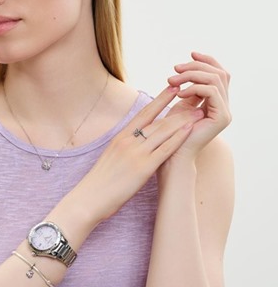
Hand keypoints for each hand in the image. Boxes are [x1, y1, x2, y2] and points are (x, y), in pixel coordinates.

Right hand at [75, 85, 201, 221]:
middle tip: (193, 96)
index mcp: (120, 137)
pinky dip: (178, 138)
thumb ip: (123, 147)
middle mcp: (128, 141)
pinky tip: (190, 131)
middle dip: (176, 108)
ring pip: (163, 132)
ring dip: (183, 121)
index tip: (171, 89)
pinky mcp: (143, 168)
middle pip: (157, 120)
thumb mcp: (109, 157)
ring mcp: (136, 153)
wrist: (89, 198)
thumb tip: (134, 141)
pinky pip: (164, 150)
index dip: (159, 100)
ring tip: (198, 112)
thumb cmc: (99, 183)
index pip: (143, 113)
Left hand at [166, 52, 230, 158]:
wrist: (172, 154)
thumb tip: (186, 67)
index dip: (207, 60)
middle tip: (175, 69)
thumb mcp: (180, 103)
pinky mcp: (221, 118)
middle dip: (196, 66)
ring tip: (172, 80)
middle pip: (219, 73)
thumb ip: (188, 87)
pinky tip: (178, 92)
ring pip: (216, 80)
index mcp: (216, 101)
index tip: (190, 53)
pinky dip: (194, 87)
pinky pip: (212, 92)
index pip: (219, 73)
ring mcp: (225, 112)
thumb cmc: (171, 131)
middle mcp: (224, 106)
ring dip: (192, 75)